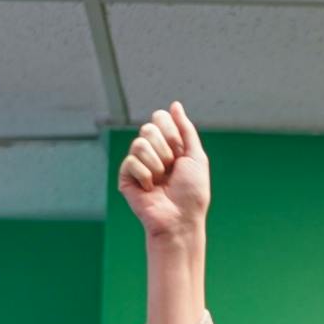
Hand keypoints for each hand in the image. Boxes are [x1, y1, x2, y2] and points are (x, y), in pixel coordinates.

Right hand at [117, 102, 210, 239]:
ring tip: (161, 180)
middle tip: (171, 169)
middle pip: (148, 127)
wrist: (180, 218)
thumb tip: (175, 105)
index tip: (180, 151)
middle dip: (165, 149)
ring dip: (156, 164)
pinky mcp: (126, 177)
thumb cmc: (192, 193)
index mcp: (169, 145)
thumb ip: (186, 129)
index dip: (170, 131)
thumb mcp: (196, 156)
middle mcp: (152, 152)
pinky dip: (145, 175)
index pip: (159, 118)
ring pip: (139, 144)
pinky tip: (149, 189)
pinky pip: (130, 162)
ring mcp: (138, 164)